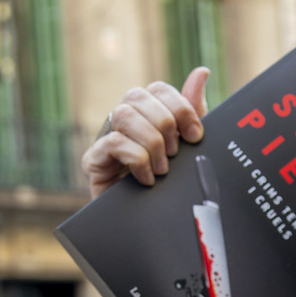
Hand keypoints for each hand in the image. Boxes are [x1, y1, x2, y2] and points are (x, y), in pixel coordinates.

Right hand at [82, 67, 210, 197]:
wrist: (150, 225)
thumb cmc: (169, 183)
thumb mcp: (188, 147)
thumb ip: (192, 111)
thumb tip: (202, 71)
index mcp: (146, 113)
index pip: (158, 88)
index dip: (180, 107)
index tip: (196, 136)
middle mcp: (124, 121)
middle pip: (138, 96)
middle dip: (165, 124)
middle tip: (176, 154)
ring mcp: (106, 138)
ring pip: (124, 114)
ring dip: (151, 142)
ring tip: (162, 169)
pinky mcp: (93, 160)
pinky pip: (113, 142)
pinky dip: (137, 160)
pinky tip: (147, 179)